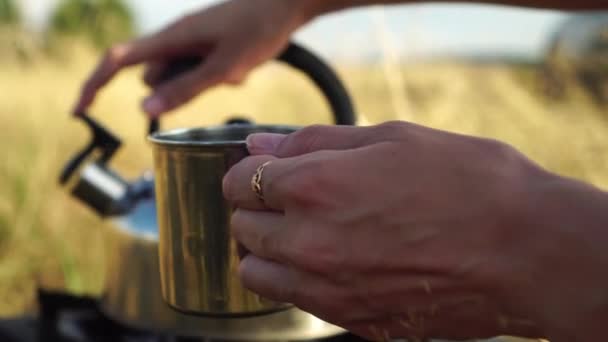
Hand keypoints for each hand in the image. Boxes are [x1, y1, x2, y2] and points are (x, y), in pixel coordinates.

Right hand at [72, 0, 314, 117]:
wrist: (284, 6)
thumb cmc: (256, 30)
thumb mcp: (223, 67)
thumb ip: (184, 90)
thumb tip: (143, 109)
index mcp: (170, 38)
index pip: (116, 61)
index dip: (94, 85)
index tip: (79, 111)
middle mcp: (173, 39)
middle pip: (155, 78)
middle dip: (178, 91)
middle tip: (218, 76)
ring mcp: (188, 42)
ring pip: (178, 79)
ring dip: (201, 84)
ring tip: (234, 67)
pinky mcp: (203, 46)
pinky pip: (197, 72)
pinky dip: (214, 77)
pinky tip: (239, 65)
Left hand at [224, 121, 607, 340]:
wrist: (524, 249)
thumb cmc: (467, 182)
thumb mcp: (390, 138)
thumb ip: (314, 142)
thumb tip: (261, 144)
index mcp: (315, 188)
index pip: (242, 182)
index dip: (250, 171)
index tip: (266, 169)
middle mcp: (310, 243)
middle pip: (243, 227)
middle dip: (257, 208)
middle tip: (288, 196)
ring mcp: (328, 289)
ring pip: (256, 273)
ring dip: (266, 249)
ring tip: (301, 232)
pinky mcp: (351, 320)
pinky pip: (295, 299)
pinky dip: (296, 279)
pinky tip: (330, 260)